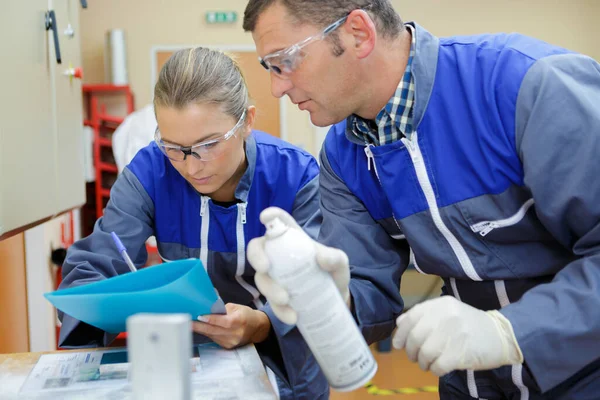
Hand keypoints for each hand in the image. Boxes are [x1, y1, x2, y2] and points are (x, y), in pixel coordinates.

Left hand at [192, 303, 270, 348]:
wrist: (256, 328)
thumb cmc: (245, 314)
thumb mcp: (236, 307)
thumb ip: (222, 309)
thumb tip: (207, 308)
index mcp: (240, 321)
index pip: (224, 322)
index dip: (211, 319)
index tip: (199, 316)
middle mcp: (236, 333)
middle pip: (214, 330)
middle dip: (199, 326)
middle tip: (188, 322)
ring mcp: (232, 342)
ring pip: (212, 335)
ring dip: (201, 330)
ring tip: (191, 324)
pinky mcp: (228, 347)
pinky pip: (214, 339)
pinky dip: (208, 333)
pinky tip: (202, 328)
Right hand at [247, 207, 349, 324]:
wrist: (336, 301)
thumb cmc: (334, 273)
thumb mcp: (340, 263)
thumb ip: (335, 257)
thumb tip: (321, 257)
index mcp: (294, 239)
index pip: (280, 222)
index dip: (271, 216)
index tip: (266, 217)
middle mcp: (279, 254)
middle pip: (257, 248)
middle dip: (256, 256)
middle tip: (265, 268)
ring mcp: (275, 276)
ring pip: (261, 278)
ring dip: (269, 289)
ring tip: (286, 299)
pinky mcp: (275, 296)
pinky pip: (270, 301)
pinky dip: (279, 309)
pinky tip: (292, 316)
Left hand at [392, 296, 522, 375]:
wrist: (501, 335)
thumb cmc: (469, 325)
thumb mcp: (447, 312)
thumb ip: (424, 316)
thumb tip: (399, 323)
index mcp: (441, 304)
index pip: (411, 317)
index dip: (401, 333)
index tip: (398, 344)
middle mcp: (447, 316)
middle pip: (415, 337)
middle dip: (411, 351)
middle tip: (414, 357)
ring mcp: (455, 334)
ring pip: (425, 352)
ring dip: (422, 362)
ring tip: (427, 364)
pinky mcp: (462, 352)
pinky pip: (438, 365)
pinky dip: (434, 370)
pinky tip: (438, 368)